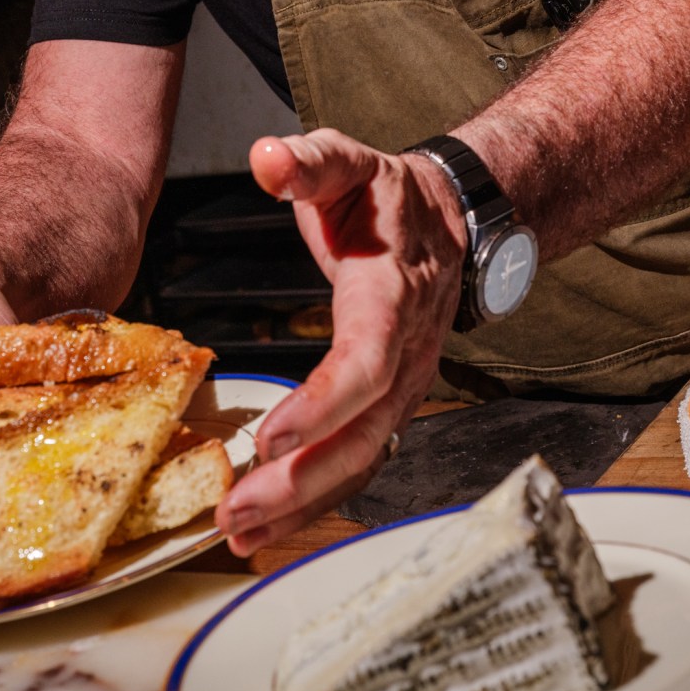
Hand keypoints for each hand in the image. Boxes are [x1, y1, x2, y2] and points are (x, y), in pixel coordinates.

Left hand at [217, 130, 465, 553]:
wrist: (451, 221)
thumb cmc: (387, 198)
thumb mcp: (348, 161)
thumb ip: (308, 161)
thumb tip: (267, 157)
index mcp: (392, 295)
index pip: (366, 361)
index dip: (322, 404)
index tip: (270, 437)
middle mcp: (406, 352)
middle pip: (363, 431)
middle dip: (302, 478)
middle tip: (238, 509)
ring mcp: (404, 386)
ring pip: (363, 458)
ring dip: (303, 503)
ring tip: (242, 532)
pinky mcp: (390, 405)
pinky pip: (358, 460)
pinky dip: (314, 498)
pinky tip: (267, 523)